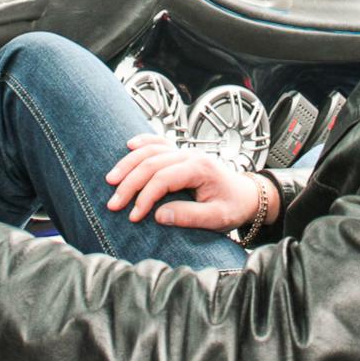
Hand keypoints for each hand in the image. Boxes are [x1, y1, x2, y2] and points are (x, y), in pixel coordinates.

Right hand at [105, 133, 271, 230]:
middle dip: (129, 183)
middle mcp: (191, 155)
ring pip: (151, 150)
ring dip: (129, 164)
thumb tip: (159, 215)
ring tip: (111, 180)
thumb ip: (190, 217)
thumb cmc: (234, 206)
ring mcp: (186, 151)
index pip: (163, 179)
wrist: (248, 195)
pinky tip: (129, 145)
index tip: (134, 216)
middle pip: (152, 163)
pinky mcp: (182, 153)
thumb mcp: (218, 218)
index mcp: (200, 169)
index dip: (144, 197)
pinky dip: (143, 142)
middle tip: (113, 204)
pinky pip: (160, 142)